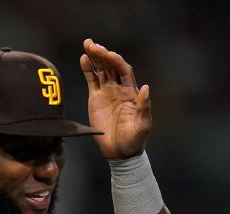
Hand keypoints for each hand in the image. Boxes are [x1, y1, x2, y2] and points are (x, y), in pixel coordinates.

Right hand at [80, 38, 151, 158]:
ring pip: (100, 70)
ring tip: (87, 44)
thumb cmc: (135, 139)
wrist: (120, 152)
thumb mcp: (143, 124)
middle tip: (93, 45)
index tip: (109, 55)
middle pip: (111, 66)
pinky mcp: (96, 99)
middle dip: (103, 54)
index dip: (116, 61)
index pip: (124, 70)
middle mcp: (119, 88)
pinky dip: (87, 69)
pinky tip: (83, 58)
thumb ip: (144, 106)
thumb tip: (146, 87)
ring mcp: (107, 92)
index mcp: (131, 92)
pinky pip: (91, 80)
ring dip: (95, 57)